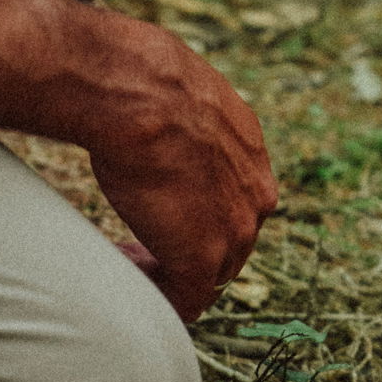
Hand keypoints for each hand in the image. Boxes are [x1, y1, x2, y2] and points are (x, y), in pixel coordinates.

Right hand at [86, 21, 277, 323]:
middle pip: (230, 242)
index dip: (197, 210)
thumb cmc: (145, 82)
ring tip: (128, 261)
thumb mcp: (180, 92)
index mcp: (253, 155)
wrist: (141, 93)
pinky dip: (159, 297)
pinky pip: (187, 299)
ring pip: (211, 273)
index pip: (237, 199)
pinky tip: (126, 274)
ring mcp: (234, 232)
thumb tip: (152, 103)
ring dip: (171, 272)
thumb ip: (181, 113)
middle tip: (139, 246)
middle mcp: (256, 196)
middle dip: (186, 247)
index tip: (161, 211)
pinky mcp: (202, 259)